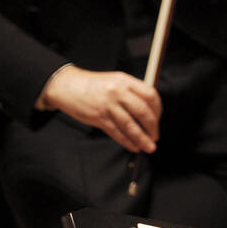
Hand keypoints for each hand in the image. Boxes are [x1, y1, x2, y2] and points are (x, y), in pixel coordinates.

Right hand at [38, 65, 161, 152]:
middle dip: (153, 126)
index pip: (150, 95)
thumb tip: (149, 109)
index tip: (159, 118)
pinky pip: (117, 132)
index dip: (158, 109)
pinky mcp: (99, 117)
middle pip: (143, 111)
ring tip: (149, 146)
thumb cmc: (94, 85)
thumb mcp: (116, 81)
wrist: (67, 86)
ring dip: (142, 138)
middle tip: (156, 135)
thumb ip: (132, 92)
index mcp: (125, 81)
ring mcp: (108, 105)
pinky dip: (127, 141)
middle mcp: (118, 92)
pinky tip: (134, 146)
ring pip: (131, 125)